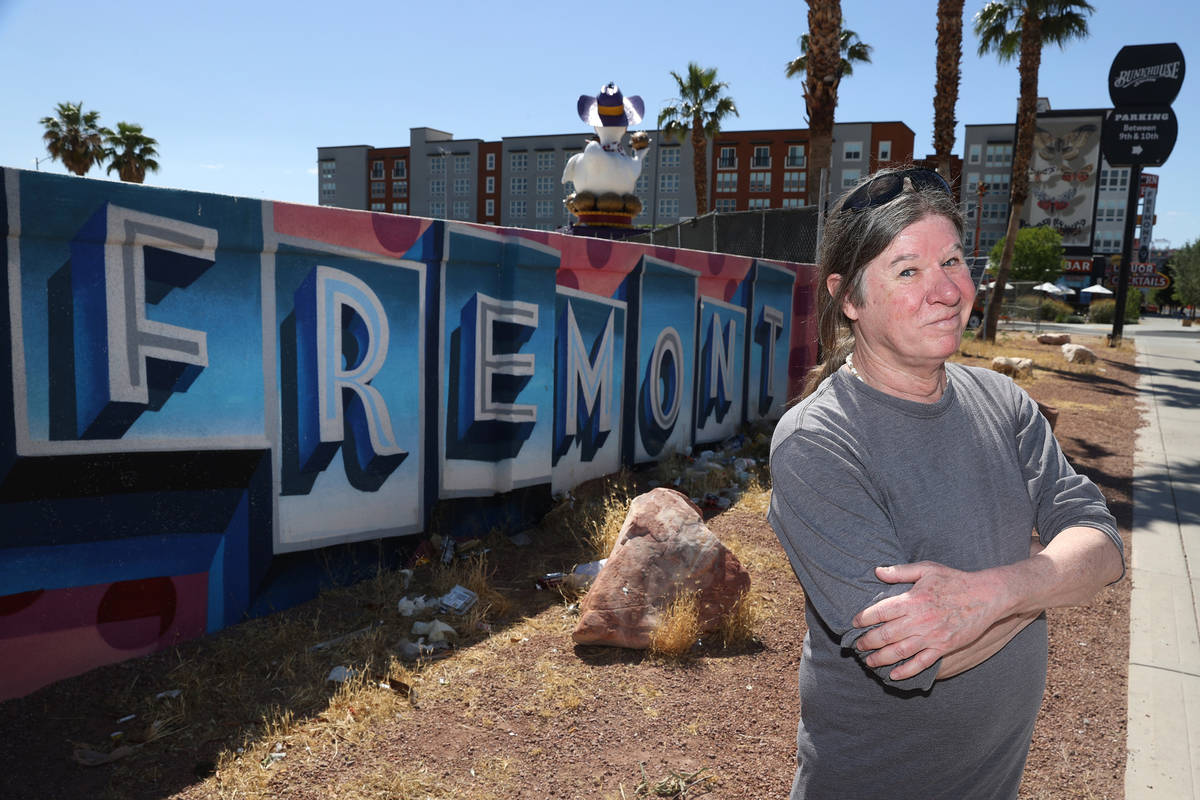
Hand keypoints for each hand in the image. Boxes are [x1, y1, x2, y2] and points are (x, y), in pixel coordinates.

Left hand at [851, 561, 1007, 680]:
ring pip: (900, 651)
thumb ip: (900, 571)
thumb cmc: (955, 580)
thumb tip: (877, 571)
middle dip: (867, 641)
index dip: (864, 619)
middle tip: (857, 645)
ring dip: (881, 658)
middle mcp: (919, 619)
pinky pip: (921, 663)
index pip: (880, 612)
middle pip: (885, 634)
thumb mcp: (927, 569)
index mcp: (912, 599)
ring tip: (869, 661)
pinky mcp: (944, 647)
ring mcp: (932, 635)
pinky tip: (894, 675)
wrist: (986, 596)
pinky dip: (906, 671)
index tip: (854, 624)